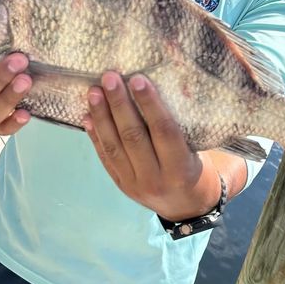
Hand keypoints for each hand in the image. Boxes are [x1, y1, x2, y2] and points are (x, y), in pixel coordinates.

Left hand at [84, 72, 221, 220]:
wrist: (185, 206)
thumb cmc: (194, 166)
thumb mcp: (198, 149)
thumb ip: (182, 124)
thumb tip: (166, 82)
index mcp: (180, 168)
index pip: (164, 131)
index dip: (150, 104)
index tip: (138, 79)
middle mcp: (155, 178)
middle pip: (134, 136)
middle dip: (119, 104)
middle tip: (110, 77)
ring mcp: (134, 184)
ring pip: (114, 147)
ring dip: (102, 116)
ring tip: (94, 91)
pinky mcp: (120, 184)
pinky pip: (105, 158)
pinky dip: (95, 135)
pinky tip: (87, 116)